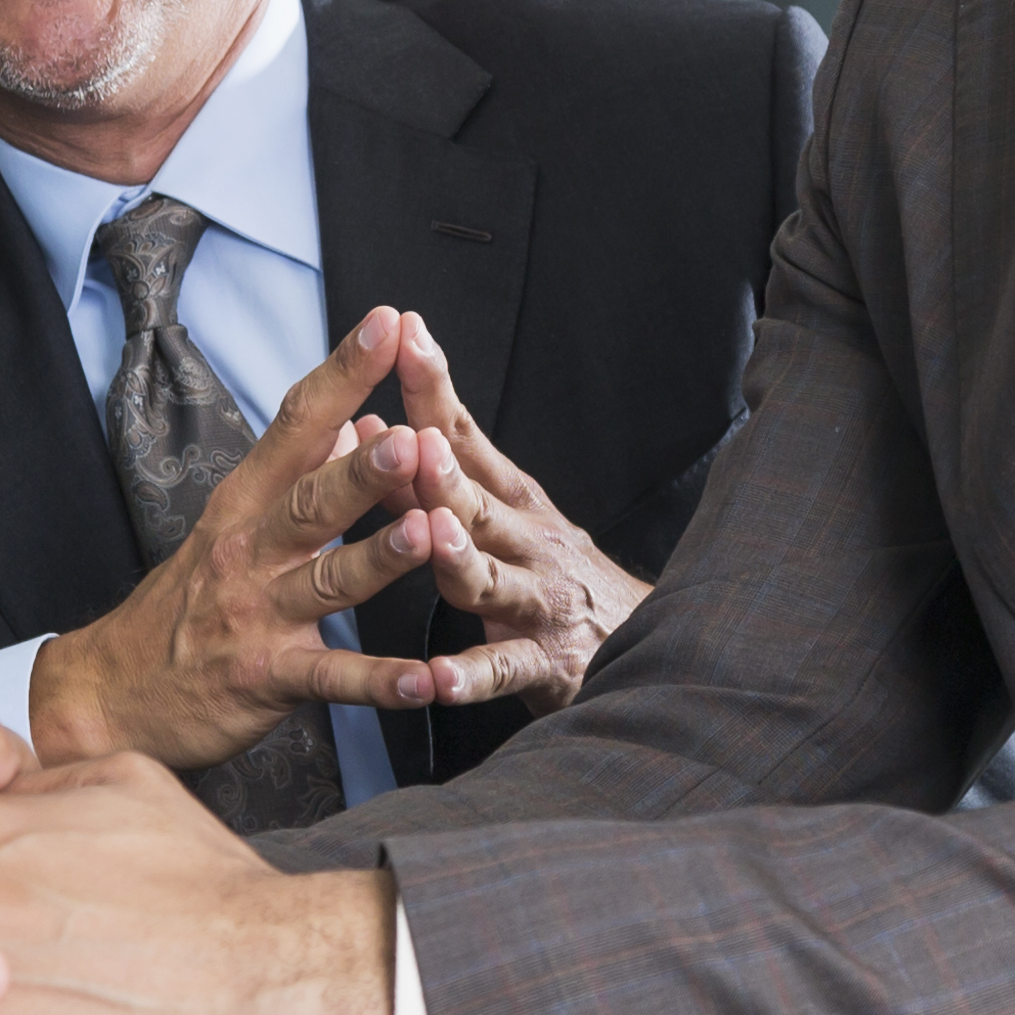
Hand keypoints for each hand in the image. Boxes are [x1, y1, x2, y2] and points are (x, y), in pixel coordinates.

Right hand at [30, 307, 468, 769]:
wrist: (109, 694)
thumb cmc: (184, 602)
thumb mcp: (229, 523)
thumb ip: (293, 472)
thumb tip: (349, 415)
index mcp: (244, 503)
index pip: (296, 425)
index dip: (342, 374)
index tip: (388, 322)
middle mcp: (249, 552)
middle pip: (311, 501)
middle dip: (362, 468)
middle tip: (410, 435)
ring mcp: (258, 616)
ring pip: (327, 582)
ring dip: (379, 559)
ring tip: (428, 536)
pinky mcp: (267, 679)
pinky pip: (331, 679)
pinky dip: (379, 681)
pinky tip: (426, 681)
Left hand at [371, 311, 644, 706]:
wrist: (649, 642)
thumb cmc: (552, 572)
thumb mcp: (502, 514)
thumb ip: (432, 474)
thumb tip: (365, 418)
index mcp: (513, 501)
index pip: (466, 436)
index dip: (435, 387)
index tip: (406, 334)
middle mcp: (529, 542)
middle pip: (479, 502)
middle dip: (445, 470)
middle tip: (416, 437)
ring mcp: (539, 602)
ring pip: (491, 579)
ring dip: (460, 557)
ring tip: (434, 538)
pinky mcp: (546, 664)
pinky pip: (503, 671)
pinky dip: (471, 676)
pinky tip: (439, 680)